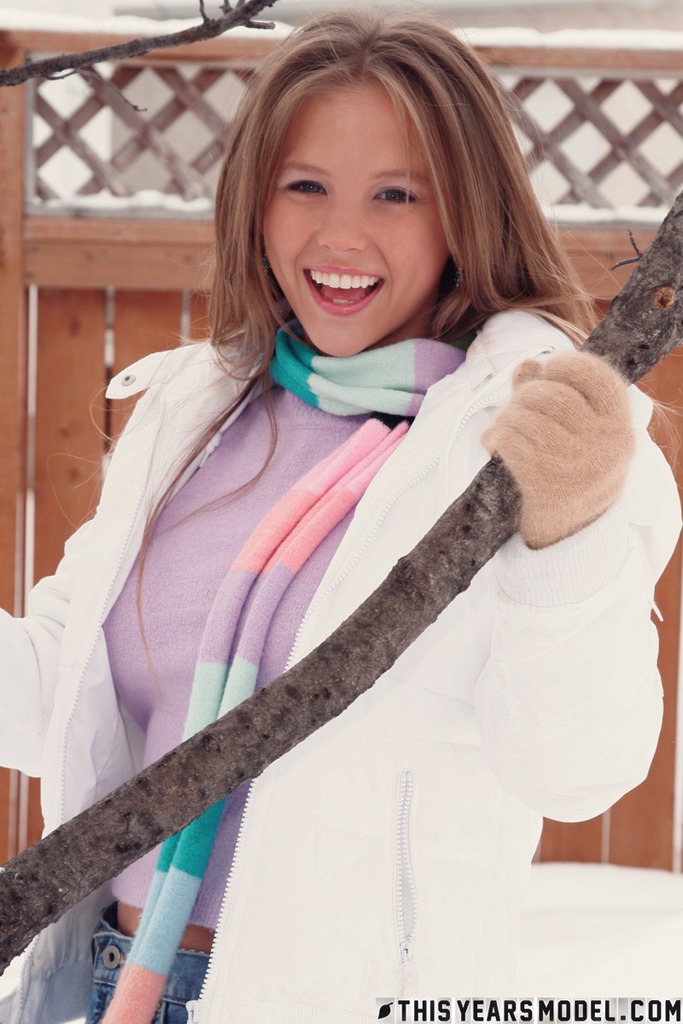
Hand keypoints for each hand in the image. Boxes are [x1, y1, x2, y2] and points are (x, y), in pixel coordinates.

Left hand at [481, 349, 635, 548]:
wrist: (568, 532)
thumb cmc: (570, 469)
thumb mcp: (577, 432)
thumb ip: (553, 393)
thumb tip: (528, 364)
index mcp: (618, 426)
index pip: (595, 375)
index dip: (565, 365)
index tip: (547, 372)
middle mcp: (603, 443)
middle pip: (550, 394)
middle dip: (523, 397)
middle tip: (514, 410)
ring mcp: (575, 464)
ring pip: (524, 416)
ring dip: (504, 419)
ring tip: (501, 430)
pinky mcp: (544, 482)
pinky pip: (509, 441)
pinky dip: (494, 439)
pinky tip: (494, 446)